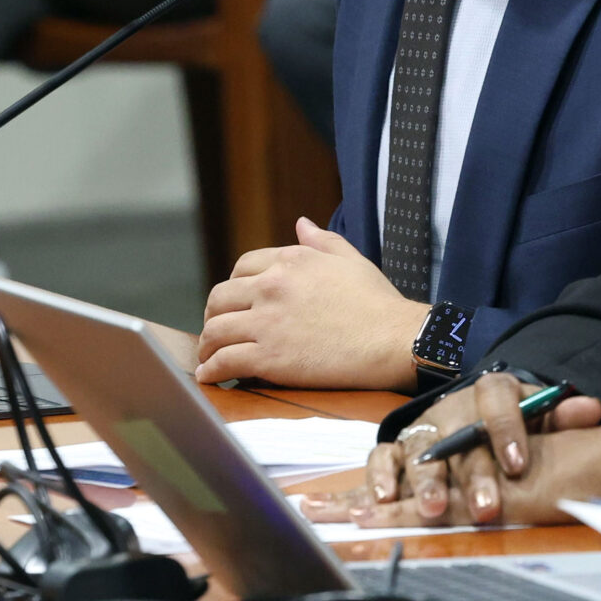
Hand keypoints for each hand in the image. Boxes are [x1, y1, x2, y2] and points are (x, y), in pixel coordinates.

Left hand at [197, 218, 427, 388]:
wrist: (393, 340)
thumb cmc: (378, 303)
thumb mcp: (352, 260)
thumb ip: (322, 241)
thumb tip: (301, 224)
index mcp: (291, 261)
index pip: (243, 267)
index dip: (235, 285)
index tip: (237, 302)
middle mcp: (272, 287)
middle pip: (220, 298)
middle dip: (214, 314)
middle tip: (217, 329)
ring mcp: (267, 323)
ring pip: (214, 330)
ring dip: (207, 345)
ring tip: (209, 356)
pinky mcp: (268, 358)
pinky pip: (224, 362)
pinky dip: (212, 371)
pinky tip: (211, 377)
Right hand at [353, 371, 600, 525]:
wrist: (476, 413)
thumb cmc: (513, 423)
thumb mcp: (541, 414)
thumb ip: (564, 414)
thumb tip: (590, 409)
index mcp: (491, 393)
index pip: (497, 402)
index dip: (506, 431)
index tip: (518, 464)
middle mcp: (452, 408)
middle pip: (457, 438)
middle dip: (470, 476)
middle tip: (484, 508)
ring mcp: (423, 429)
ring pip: (418, 450)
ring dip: (425, 482)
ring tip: (434, 509)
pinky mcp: (398, 448)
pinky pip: (382, 458)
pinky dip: (378, 478)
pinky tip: (380, 500)